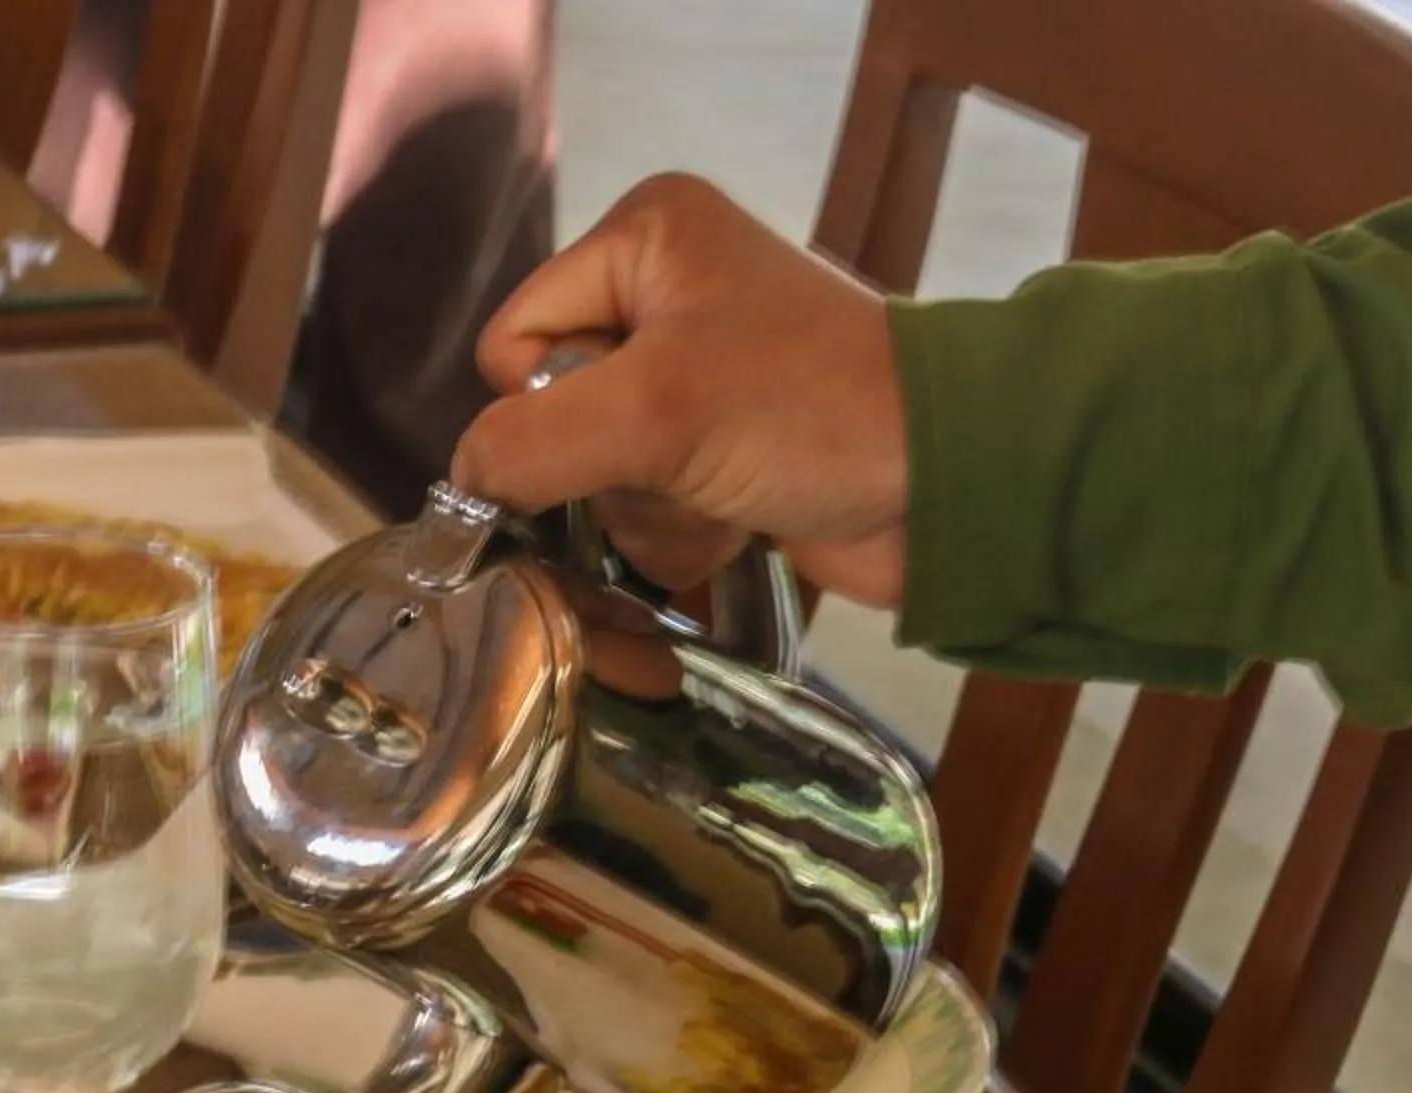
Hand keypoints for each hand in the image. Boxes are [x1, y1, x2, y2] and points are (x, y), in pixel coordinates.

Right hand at [450, 175, 911, 608]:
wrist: (949, 486)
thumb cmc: (816, 413)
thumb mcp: (654, 414)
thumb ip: (528, 444)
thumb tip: (461, 486)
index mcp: (646, 236)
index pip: (516, 339)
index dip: (547, 406)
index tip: (624, 430)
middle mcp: (666, 294)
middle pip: (555, 415)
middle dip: (608, 472)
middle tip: (680, 472)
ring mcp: (698, 379)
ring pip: (599, 476)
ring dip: (649, 515)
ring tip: (720, 505)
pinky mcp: (725, 450)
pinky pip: (649, 510)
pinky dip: (681, 537)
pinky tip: (735, 533)